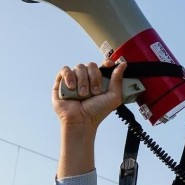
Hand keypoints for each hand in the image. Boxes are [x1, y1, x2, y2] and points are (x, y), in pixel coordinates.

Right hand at [53, 60, 126, 177]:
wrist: (81, 121)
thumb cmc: (97, 112)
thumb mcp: (114, 97)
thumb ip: (118, 79)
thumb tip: (122, 64)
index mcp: (98, 81)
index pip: (102, 66)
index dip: (106, 63)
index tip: (109, 65)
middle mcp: (86, 79)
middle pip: (90, 65)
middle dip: (94, 78)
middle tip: (94, 93)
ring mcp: (74, 80)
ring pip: (78, 67)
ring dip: (82, 81)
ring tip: (82, 95)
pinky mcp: (61, 82)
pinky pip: (65, 70)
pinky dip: (69, 76)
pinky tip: (71, 87)